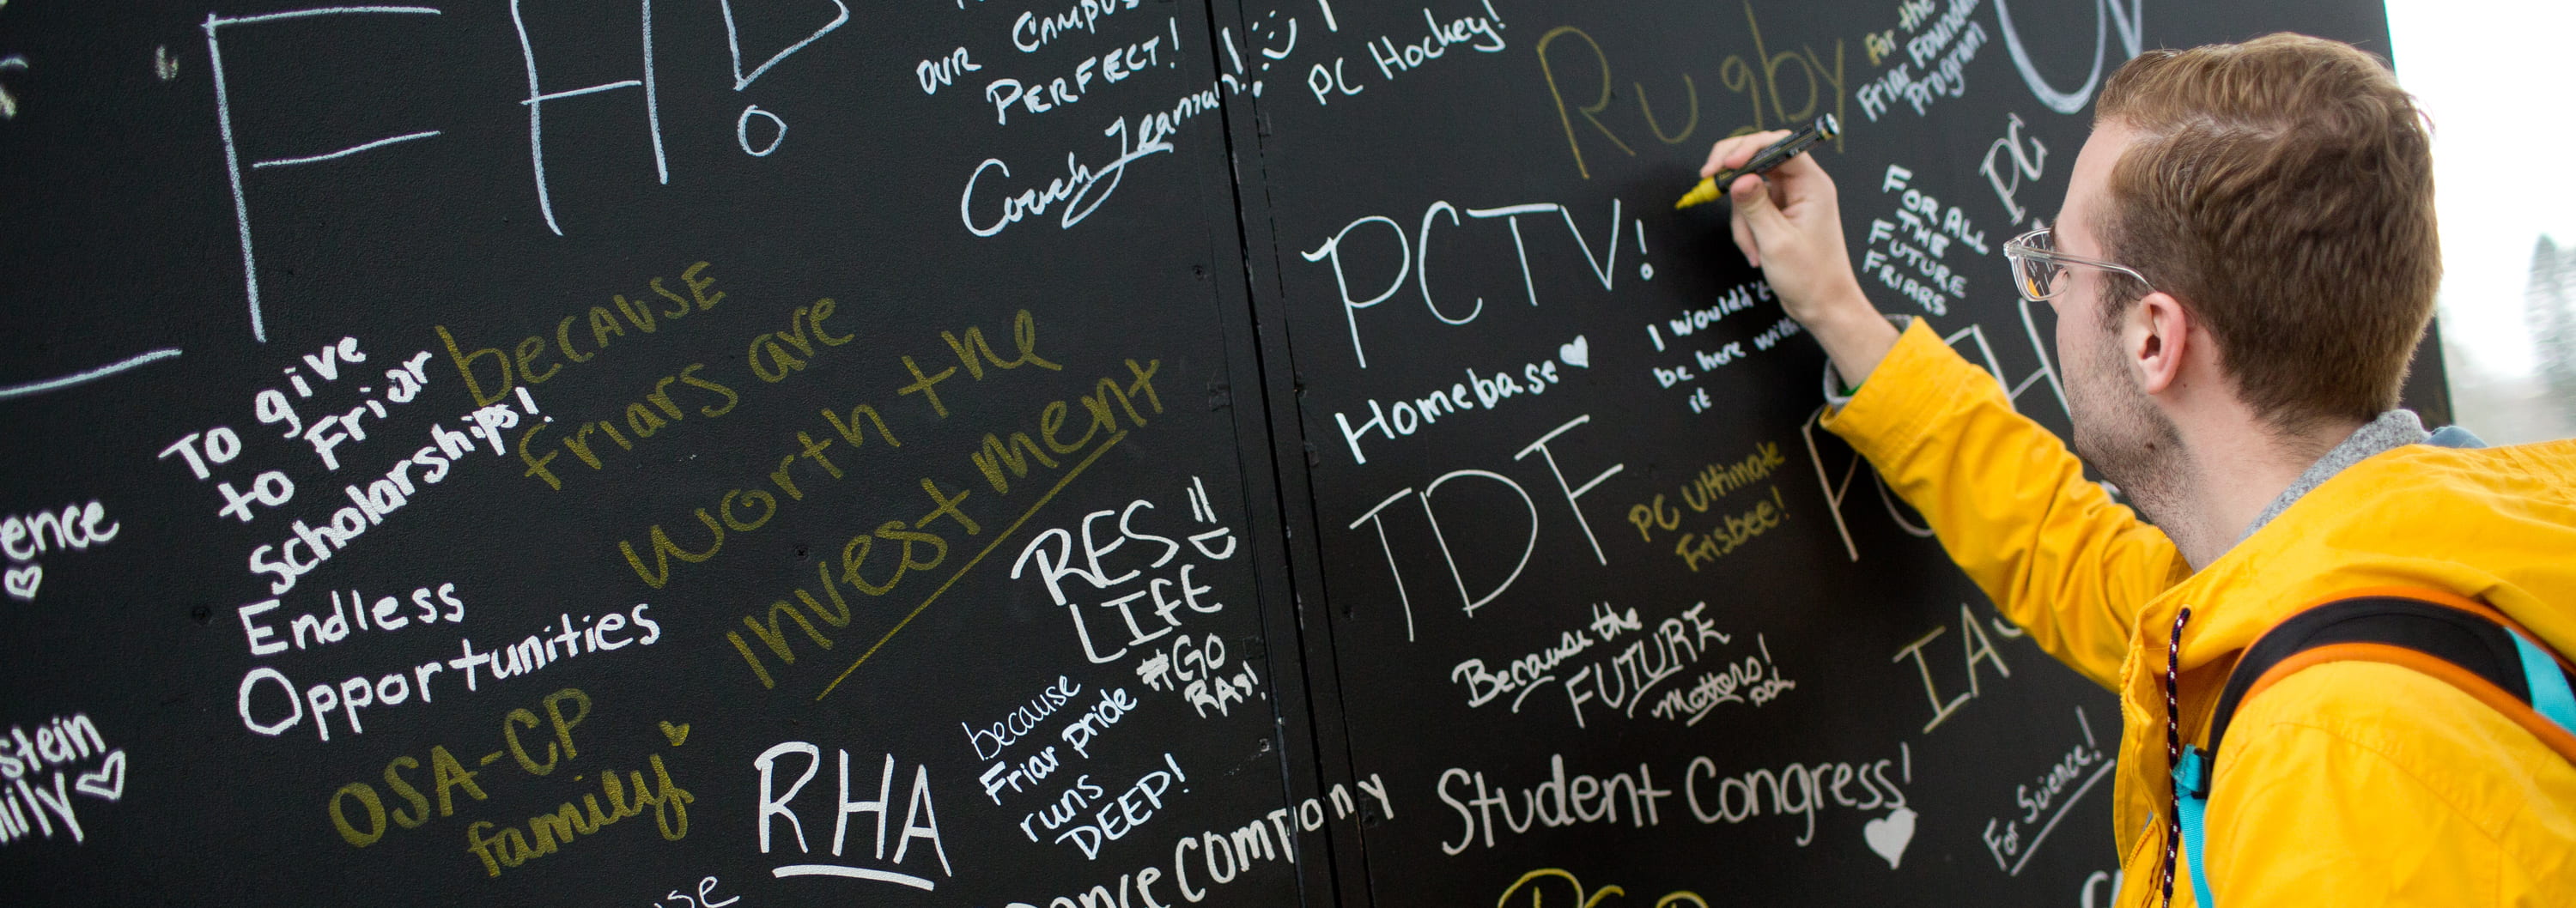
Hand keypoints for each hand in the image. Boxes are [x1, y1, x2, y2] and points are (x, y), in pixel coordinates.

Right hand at [1701, 131, 1870, 326]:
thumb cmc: (1811, 278)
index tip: (1724, 165)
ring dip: (1741, 218)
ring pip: (1749, 187)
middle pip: (1760, 158)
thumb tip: (1738, 179)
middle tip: (1709, 181)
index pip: (1779, 145)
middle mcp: (1802, 186)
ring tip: (1752, 248)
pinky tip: (1755, 252)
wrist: (1823, 306)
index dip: (1748, 148)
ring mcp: (1790, 199)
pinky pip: (1751, 208)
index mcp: (1812, 184)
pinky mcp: (1779, 213)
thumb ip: (1755, 207)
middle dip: (1734, 173)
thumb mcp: (1777, 242)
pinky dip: (1745, 228)